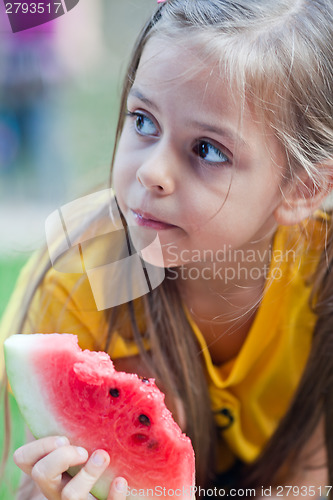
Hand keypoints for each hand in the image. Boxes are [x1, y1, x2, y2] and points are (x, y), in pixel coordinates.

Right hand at [13, 436, 127, 499]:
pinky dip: (112, 496)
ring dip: (87, 474)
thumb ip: (82, 428)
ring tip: (104, 456)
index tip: (64, 438)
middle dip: (59, 458)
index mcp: (52, 471)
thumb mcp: (85, 445)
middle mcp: (58, 489)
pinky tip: (121, 480)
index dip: (39, 448)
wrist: (115, 495)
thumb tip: (94, 382)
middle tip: (82, 450)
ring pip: (69, 496)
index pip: (25, 459)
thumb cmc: (100, 461)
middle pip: (40, 475)